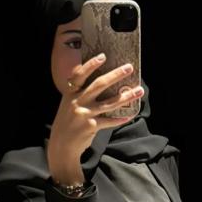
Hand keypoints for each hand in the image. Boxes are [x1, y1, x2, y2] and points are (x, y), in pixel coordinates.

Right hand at [47, 54, 144, 183]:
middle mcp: (77, 101)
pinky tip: (130, 115)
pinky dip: (120, 119)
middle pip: (99, 85)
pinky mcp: (91, 126)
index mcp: (70, 94)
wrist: (61, 145)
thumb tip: (102, 82)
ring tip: (139, 90)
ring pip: (110, 103)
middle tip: (129, 67)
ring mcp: (85, 114)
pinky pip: (110, 121)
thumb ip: (79, 93)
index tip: (103, 56)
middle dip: (116, 75)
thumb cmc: (67, 122)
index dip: (90, 65)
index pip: (80, 75)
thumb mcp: (68, 105)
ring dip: (126, 96)